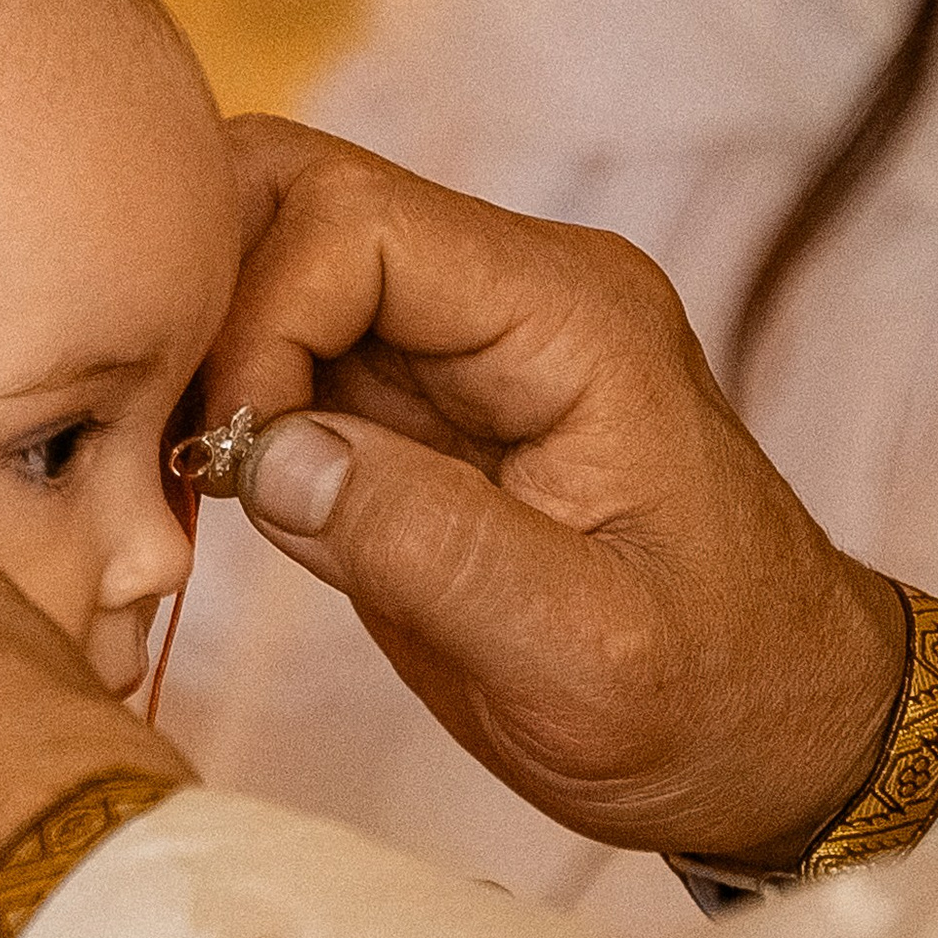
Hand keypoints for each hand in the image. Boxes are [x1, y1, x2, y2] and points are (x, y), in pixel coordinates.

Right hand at [210, 119, 908, 869]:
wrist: (774, 736)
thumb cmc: (708, 698)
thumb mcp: (577, 654)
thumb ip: (427, 546)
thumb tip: (267, 457)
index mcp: (567, 318)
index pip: (352, 220)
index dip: (257, 319)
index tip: (227, 458)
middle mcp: (510, 301)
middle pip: (298, 201)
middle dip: (204, 305)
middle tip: (163, 443)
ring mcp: (458, 353)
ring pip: (273, 271)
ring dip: (198, 360)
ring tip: (171, 481)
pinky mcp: (413, 419)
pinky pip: (286, 362)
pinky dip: (218, 413)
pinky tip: (199, 502)